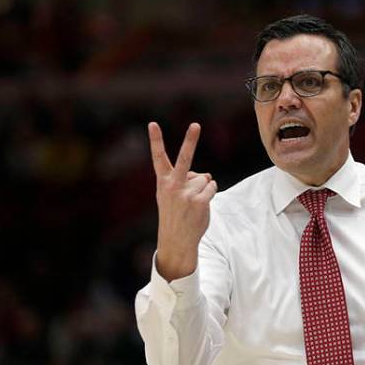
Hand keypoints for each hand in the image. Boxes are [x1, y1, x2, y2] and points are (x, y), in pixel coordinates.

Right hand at [148, 121, 216, 279]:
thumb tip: (206, 176)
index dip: (155, 140)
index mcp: (163, 181)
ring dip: (203, 188)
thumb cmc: (174, 214)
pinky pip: (212, 187)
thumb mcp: (169, 195)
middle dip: (190, 140)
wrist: (176, 240)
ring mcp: (187, 193)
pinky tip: (201, 205)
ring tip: (193, 202)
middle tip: (196, 124)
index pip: (158, 157)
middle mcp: (173, 185)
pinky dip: (210, 193)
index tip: (152, 123)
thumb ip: (183, 180)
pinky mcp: (200, 201)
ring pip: (205, 178)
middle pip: (184, 158)